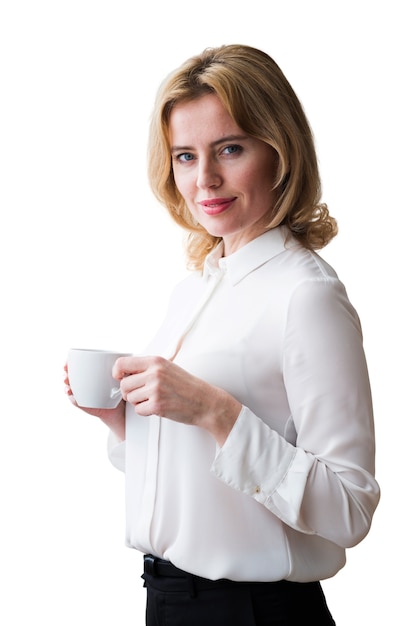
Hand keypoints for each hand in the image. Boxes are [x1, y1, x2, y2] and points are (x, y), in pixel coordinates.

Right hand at [64, 363, 125, 439]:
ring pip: (69, 386)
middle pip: (69, 374)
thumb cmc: (117, 387)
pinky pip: (74, 399)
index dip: (69, 361)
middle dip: (65, 371)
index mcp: (88, 373)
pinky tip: (70, 392)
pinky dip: (71, 396)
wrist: (117, 406)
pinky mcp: (82, 403)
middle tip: (66, 369)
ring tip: (67, 381)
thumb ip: (118, 369)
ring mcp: (80, 392)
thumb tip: (122, 365)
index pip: (75, 364)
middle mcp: (82, 382)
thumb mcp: (118, 375)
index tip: (68, 360)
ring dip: (65, 383)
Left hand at [113, 355, 241, 444]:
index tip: (120, 378)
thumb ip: (147, 367)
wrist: (205, 401)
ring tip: (153, 399)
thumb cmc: (186, 385)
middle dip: (129, 392)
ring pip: (129, 398)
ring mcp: (156, 389)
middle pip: (123, 384)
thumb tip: (123, 371)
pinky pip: (138, 410)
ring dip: (138, 402)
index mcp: (156, 361)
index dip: (117, 373)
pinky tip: (157, 407)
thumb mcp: (168, 367)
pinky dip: (145, 411)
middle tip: (141, 394)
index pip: (122, 363)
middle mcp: (155, 373)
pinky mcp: (158, 405)